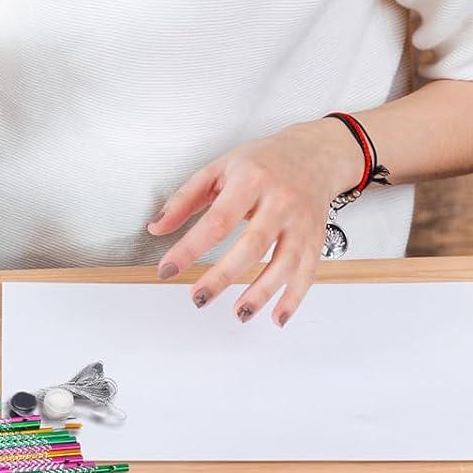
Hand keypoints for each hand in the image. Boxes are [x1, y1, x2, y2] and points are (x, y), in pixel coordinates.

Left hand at [147, 119, 363, 325]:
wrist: (313, 154)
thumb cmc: (261, 162)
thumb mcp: (218, 169)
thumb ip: (184, 199)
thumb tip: (156, 227)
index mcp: (250, 180)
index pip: (217, 220)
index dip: (190, 248)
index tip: (167, 269)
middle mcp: (279, 201)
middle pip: (251, 245)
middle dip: (223, 276)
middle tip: (199, 298)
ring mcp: (301, 222)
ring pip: (284, 264)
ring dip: (261, 294)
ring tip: (238, 314)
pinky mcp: (316, 238)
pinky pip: (307, 273)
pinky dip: (294, 299)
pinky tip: (276, 317)